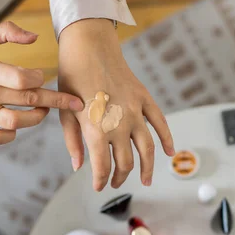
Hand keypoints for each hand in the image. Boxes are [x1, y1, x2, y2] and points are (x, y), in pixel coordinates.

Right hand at [0, 21, 83, 145]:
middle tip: (74, 102)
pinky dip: (11, 135)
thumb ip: (6, 32)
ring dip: (36, 119)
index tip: (43, 76)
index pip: (21, 79)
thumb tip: (35, 38)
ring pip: (15, 123)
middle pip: (27, 100)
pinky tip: (18, 126)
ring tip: (43, 111)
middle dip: (56, 101)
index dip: (40, 79)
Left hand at [58, 19, 174, 190]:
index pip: (103, 166)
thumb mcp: (65, 113)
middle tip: (115, 182)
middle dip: (120, 176)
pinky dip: (167, 138)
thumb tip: (78, 166)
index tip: (99, 187)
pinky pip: (160, 122)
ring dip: (148, 168)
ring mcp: (135, 112)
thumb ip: (73, 143)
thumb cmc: (72, 79)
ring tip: (146, 180)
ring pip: (147, 148)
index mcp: (97, 130)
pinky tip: (169, 152)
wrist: (89, 47)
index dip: (100, 180)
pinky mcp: (144, 99)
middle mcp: (119, 124)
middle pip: (126, 162)